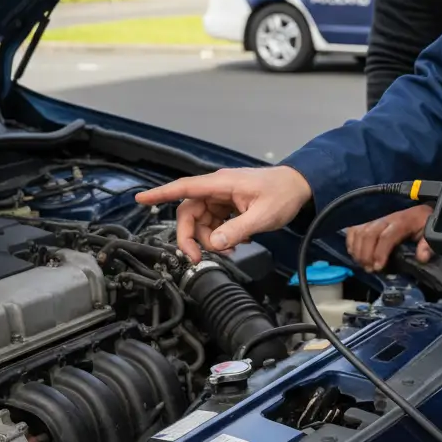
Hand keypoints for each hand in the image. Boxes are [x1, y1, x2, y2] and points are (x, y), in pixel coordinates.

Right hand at [134, 165, 312, 263]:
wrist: (300, 187)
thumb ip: (238, 229)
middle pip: (189, 211)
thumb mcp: (262, 215)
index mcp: (222, 183)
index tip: (141, 199)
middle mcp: (218, 188)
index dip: (161, 194)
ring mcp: (223, 197)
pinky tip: (235, 242)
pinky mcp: (229, 205)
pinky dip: (219, 235)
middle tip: (199, 258)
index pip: (185, 187)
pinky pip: (214, 222)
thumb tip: (214, 243)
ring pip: (201, 220)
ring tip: (229, 249)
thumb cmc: (283, 194)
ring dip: (208, 238)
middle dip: (190, 236)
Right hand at [345, 205, 433, 271]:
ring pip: (360, 231)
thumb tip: (421, 257)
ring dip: (358, 250)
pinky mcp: (370, 221)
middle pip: (369, 233)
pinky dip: (351, 242)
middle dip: (366, 254)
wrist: (421, 212)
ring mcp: (377, 219)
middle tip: (369, 269)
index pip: (387, 236)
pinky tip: (355, 254)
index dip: (380, 252)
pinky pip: (355, 229)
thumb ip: (428, 245)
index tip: (378, 268)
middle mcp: (388, 219)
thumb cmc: (424, 224)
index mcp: (403, 221)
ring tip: (363, 265)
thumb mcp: (431, 233)